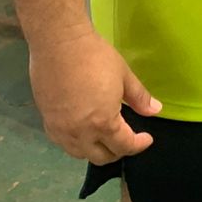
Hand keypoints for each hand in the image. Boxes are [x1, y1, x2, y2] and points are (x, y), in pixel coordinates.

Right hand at [27, 27, 162, 162]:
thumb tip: (155, 111)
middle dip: (118, 152)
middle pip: (101, 157)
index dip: (138, 145)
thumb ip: (140, 97)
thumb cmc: (95, 56)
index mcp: (102, 123)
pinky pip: (63, 143)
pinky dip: (77, 143)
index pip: (124, 146)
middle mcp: (80, 133)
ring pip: (80, 153)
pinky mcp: (46, 121)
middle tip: (127, 139)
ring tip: (105, 137)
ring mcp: (60, 130)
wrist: (59, 43)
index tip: (146, 139)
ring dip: (96, 150)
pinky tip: (83, 130)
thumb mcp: (124, 75)